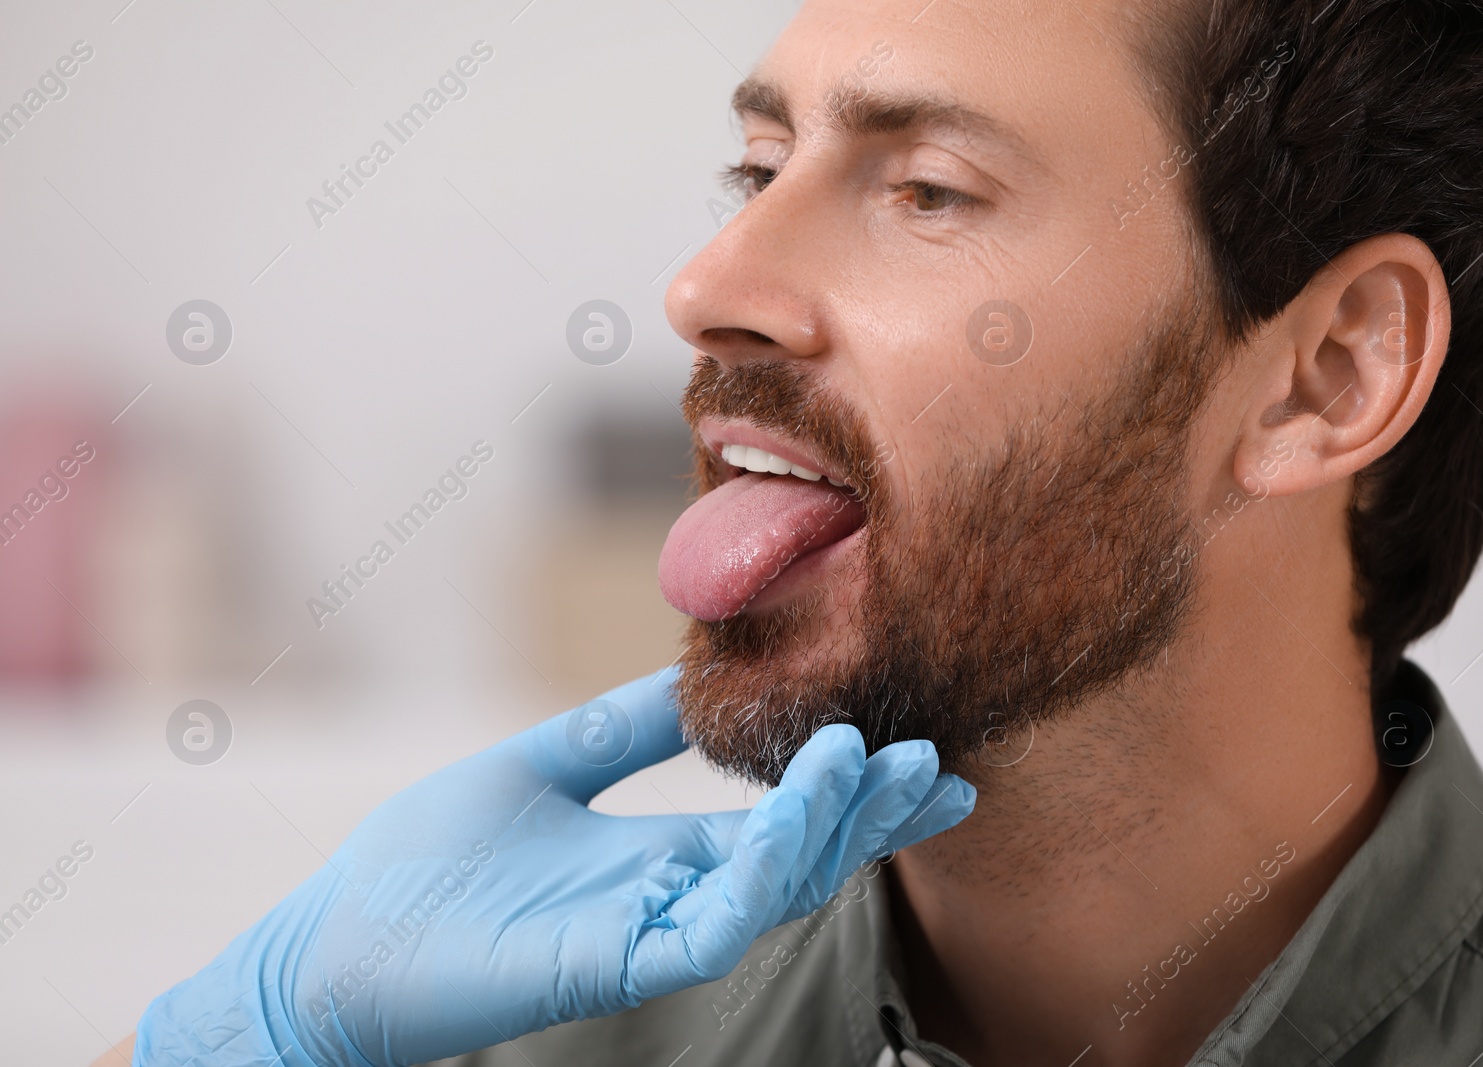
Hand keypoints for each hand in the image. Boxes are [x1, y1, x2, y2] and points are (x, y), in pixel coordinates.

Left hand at [132, 667, 974, 1065]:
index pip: (780, 825)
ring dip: (837, 825)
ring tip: (882, 759)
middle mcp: (671, 896)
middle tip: (943, 763)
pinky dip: (771, 861)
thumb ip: (617, 734)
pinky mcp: (620, 962)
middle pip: (803, 858)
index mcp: (660, 854)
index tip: (913, 746)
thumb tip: (686, 680)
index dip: (851, 792)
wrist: (332, 943)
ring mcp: (651, 933)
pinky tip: (803, 805)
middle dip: (874, 815)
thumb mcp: (540, 769)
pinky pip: (721, 918)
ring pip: (776, 887)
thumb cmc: (424, 863)